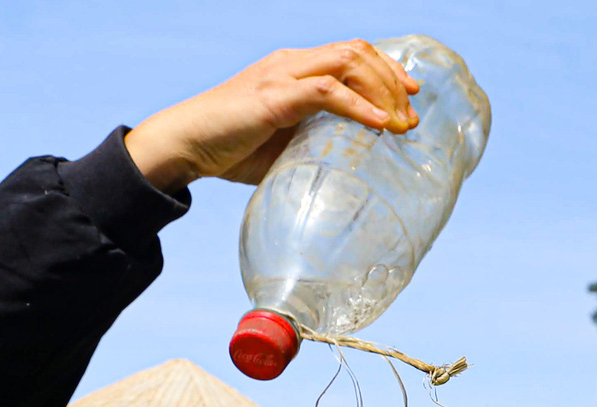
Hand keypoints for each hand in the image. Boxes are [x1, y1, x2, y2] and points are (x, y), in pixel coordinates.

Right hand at [125, 41, 419, 190]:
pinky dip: (359, 106)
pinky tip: (379, 124)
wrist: (185, 144)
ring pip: (349, 63)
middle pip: (357, 51)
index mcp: (294, 69)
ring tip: (401, 123)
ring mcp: (282, 75)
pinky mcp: (275, 97)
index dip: (386, 70)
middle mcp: (291, 63)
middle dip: (392, 80)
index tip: (409, 98)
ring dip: (383, 91)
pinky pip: (327, 92)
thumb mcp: (283, 142)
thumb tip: (348, 165)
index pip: (351, 53)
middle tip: (412, 115)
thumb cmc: (230, 147)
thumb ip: (313, 141)